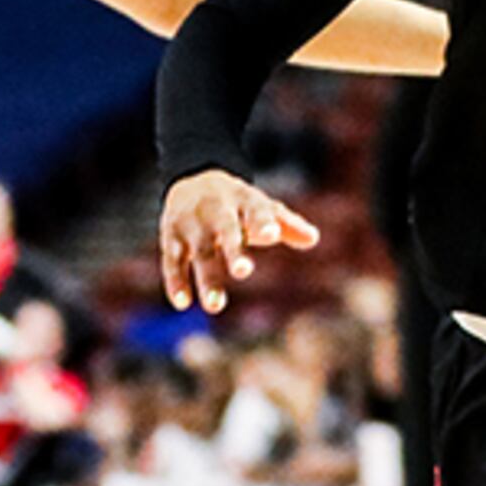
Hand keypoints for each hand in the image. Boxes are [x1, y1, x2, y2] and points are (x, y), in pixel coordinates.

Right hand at [158, 169, 318, 316]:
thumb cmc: (237, 203)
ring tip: (216, 306)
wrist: (191, 179)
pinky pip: (171, 261)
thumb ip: (287, 224)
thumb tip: (314, 239)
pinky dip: (176, 280)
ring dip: (206, 278)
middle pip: (225, 231)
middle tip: (243, 271)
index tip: (272, 235)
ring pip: (199, 252)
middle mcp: (216, 211)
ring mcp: (192, 224)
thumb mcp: (262, 207)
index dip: (262, 222)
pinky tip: (183, 303)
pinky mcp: (171, 237)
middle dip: (233, 250)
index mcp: (243, 201)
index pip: (255, 210)